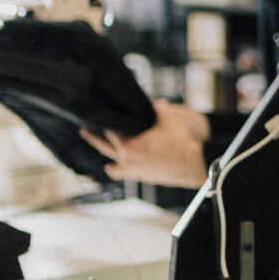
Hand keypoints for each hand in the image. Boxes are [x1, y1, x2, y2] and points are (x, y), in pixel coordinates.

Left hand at [80, 99, 210, 188]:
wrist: (195, 164)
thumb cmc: (182, 141)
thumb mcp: (170, 118)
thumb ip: (159, 108)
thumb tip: (154, 102)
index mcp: (128, 145)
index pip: (109, 130)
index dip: (104, 120)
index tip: (98, 114)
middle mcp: (126, 159)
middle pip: (103, 147)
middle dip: (93, 137)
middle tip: (83, 130)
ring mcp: (134, 171)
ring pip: (112, 165)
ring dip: (107, 157)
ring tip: (102, 151)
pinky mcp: (143, 177)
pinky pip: (124, 174)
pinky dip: (119, 169)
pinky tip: (118, 167)